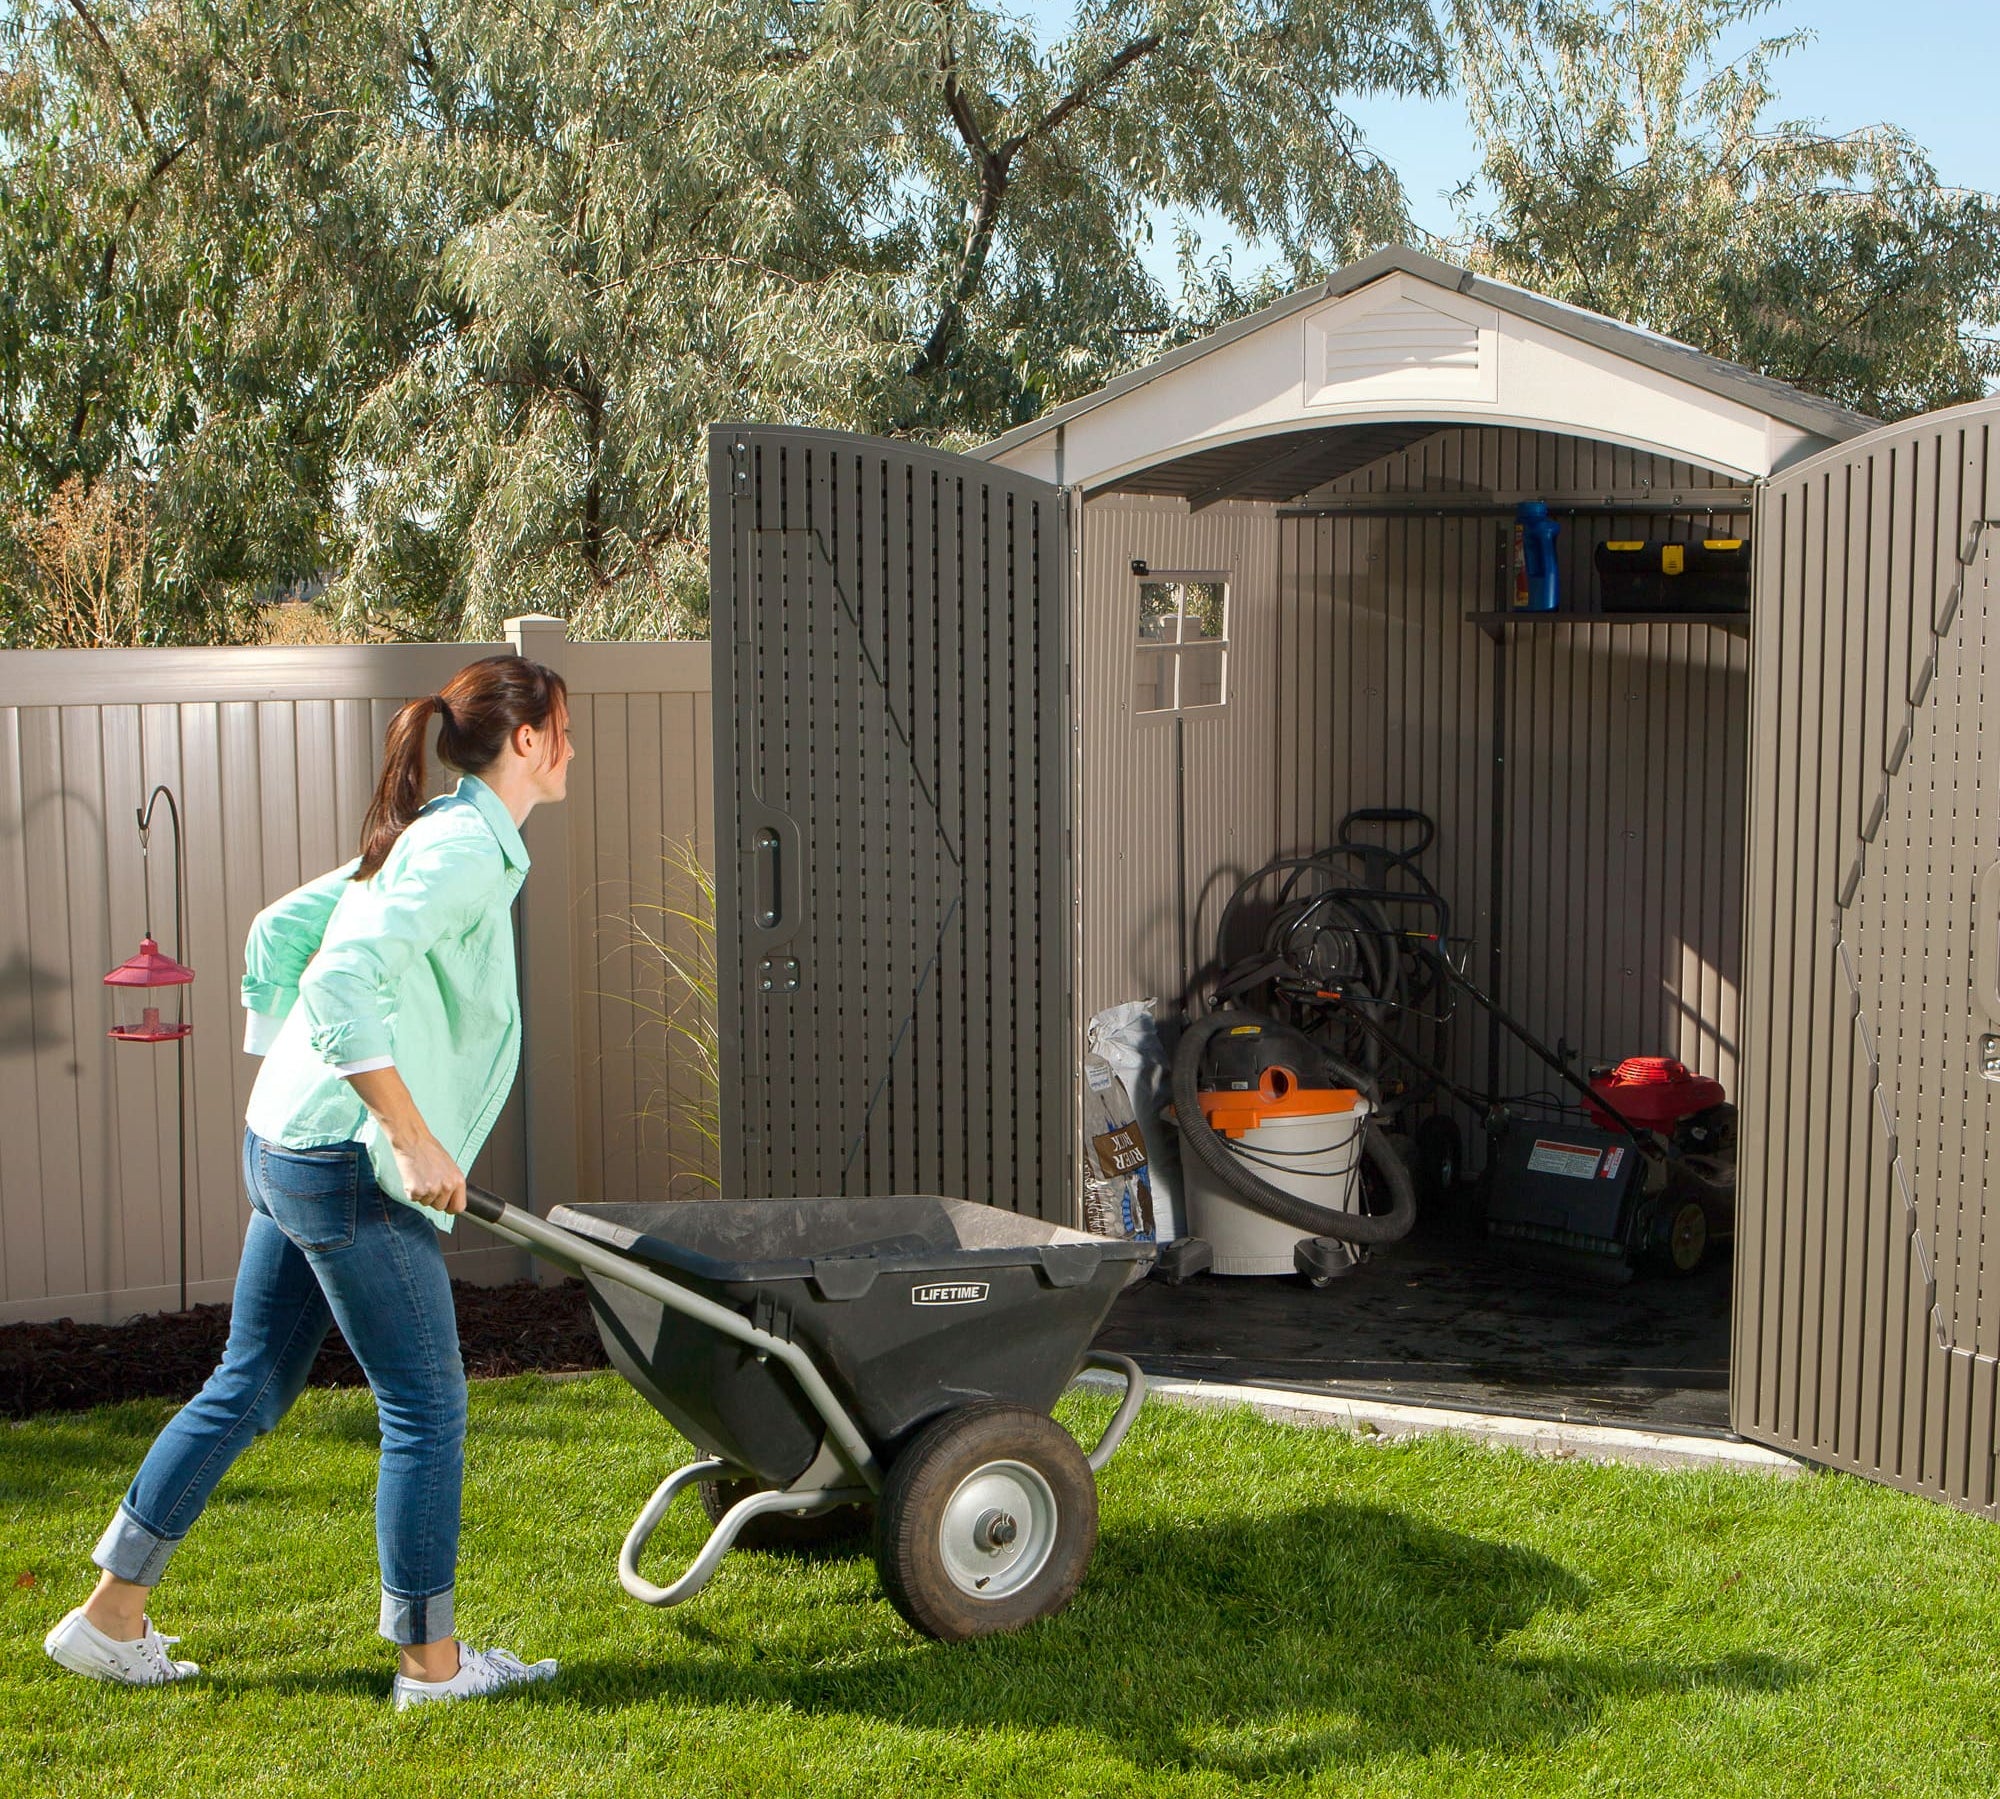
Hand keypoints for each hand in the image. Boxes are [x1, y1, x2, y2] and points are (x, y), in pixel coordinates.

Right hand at [344, 1066, 467, 1212]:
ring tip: (421, 1176)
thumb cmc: (430, 1150)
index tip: (445, 1204)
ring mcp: (432, 1190)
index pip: (458, 1207)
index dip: (450, 1207)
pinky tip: (412, 1177)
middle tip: (428, 1180)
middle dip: (433, 1198)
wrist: (413, 1140)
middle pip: (440, 1207)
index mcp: (458, 1180)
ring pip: (426, 1203)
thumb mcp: (449, 1167)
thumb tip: (453, 1199)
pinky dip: (410, 1190)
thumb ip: (452, 1183)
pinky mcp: (416, 1191)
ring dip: (421, 1194)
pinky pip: (413, 1199)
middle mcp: (447, 1187)